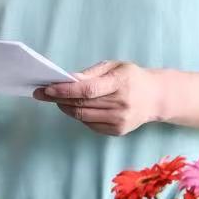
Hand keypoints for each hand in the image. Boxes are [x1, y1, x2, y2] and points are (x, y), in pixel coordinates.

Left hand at [33, 60, 158, 135]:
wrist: (155, 98)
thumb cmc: (131, 78)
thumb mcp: (114, 66)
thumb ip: (91, 73)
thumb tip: (67, 80)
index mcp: (120, 83)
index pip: (87, 89)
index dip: (65, 90)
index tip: (47, 88)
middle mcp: (121, 104)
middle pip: (82, 104)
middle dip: (58, 99)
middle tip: (42, 93)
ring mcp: (119, 120)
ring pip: (83, 116)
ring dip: (65, 108)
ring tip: (56, 99)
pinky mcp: (117, 131)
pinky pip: (90, 124)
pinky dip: (78, 116)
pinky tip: (73, 107)